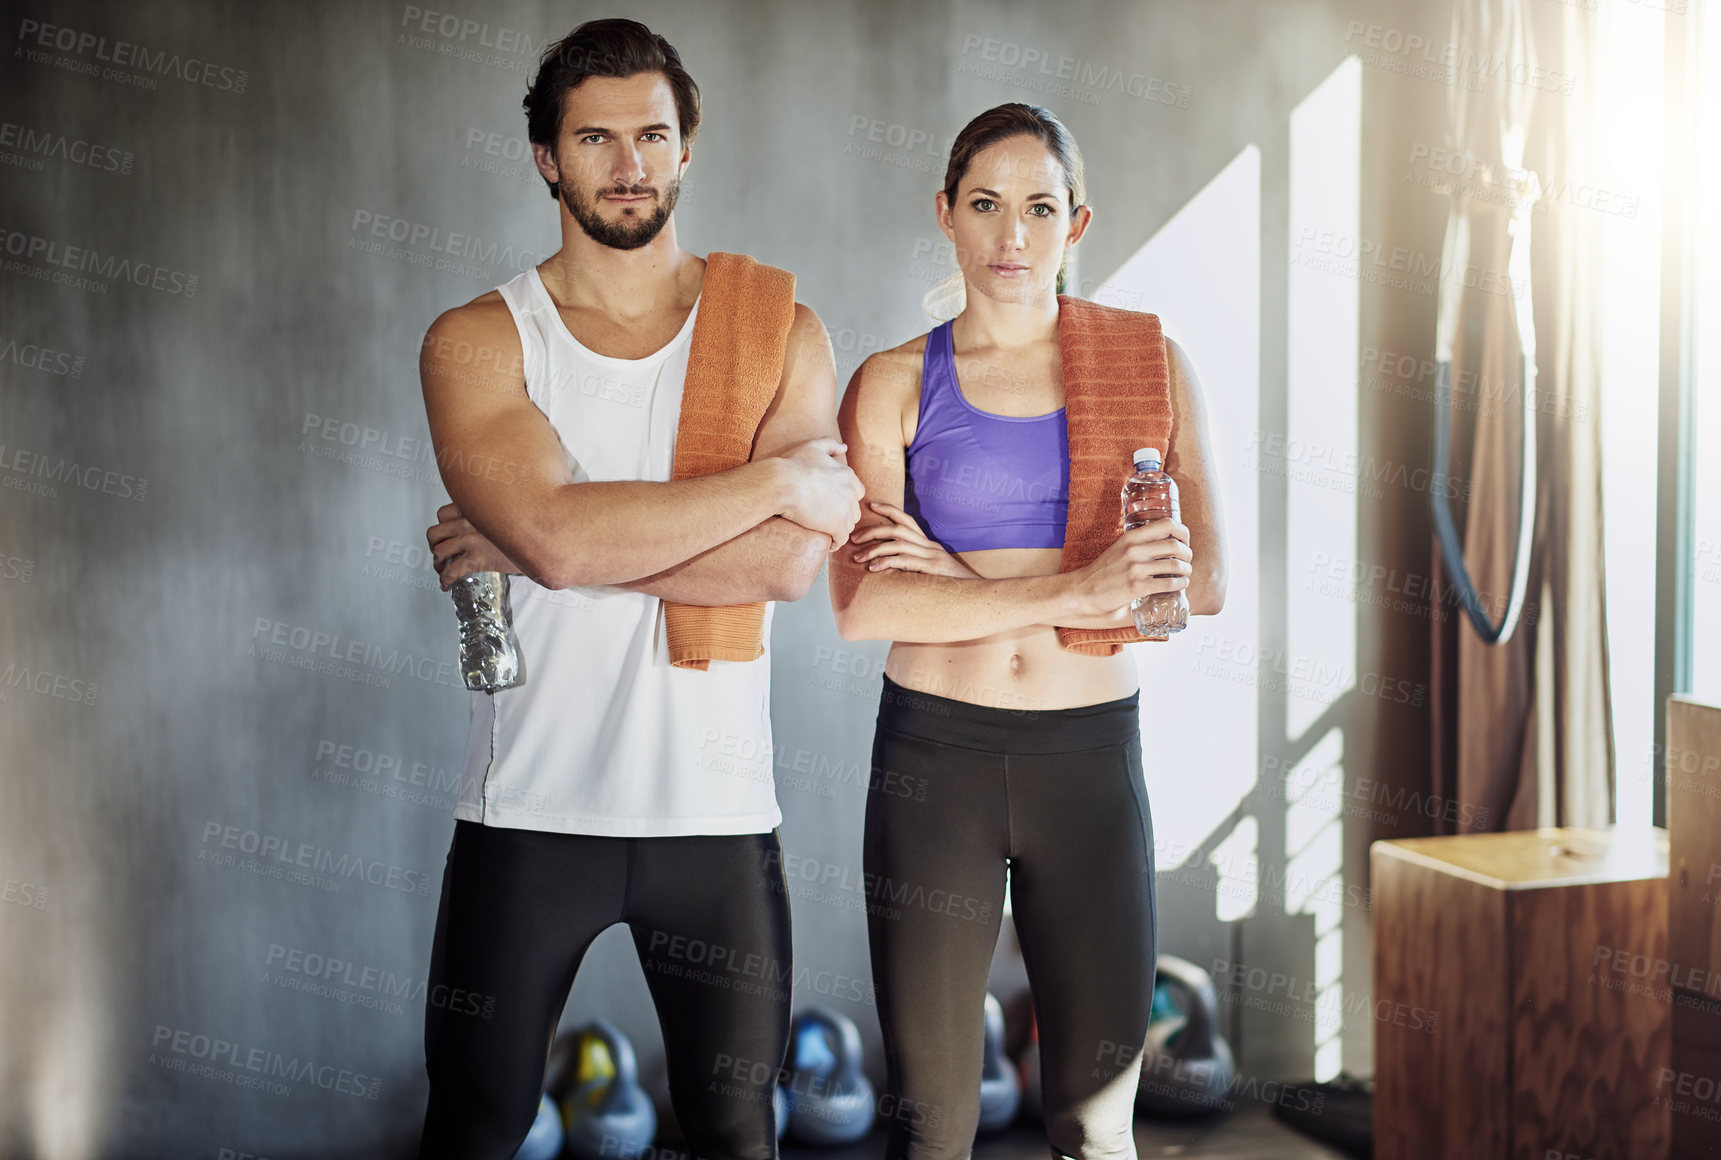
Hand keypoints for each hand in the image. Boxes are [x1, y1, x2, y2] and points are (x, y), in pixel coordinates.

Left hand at [426, 503, 523, 590]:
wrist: (541, 543)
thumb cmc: (526, 531)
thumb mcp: (505, 515)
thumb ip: (488, 518)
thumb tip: (479, 529)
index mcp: (474, 509)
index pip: (442, 513)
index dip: (441, 527)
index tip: (446, 535)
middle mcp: (469, 521)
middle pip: (434, 533)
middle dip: (434, 546)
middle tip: (441, 554)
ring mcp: (472, 540)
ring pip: (439, 552)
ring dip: (438, 564)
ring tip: (444, 570)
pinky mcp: (478, 559)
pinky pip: (451, 571)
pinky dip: (444, 580)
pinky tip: (446, 585)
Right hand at [776, 437, 865, 543]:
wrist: (782, 483)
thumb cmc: (792, 464)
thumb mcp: (811, 446)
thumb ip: (830, 444)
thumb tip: (845, 447)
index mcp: (846, 474)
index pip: (856, 491)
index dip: (844, 499)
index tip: (830, 504)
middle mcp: (850, 491)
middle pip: (854, 509)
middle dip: (843, 515)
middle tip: (826, 520)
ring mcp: (846, 509)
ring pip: (849, 525)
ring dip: (839, 529)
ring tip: (825, 532)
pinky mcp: (837, 526)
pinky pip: (841, 539)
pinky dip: (835, 543)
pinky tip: (827, 544)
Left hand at [847, 501, 977, 578]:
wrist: (977, 598)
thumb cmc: (950, 589)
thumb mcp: (930, 574)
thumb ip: (913, 566)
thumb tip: (889, 568)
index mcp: (928, 545)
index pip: (907, 520)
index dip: (888, 510)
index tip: (870, 505)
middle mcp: (930, 546)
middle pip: (897, 529)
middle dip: (872, 531)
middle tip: (854, 539)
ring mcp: (932, 557)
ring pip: (898, 544)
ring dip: (874, 550)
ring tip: (858, 558)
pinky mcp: (933, 569)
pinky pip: (905, 561)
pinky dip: (886, 563)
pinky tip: (873, 569)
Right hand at [1065, 518, 1191, 617]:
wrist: (1080, 591)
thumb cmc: (1102, 572)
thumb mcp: (1119, 550)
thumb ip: (1138, 546)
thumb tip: (1164, 548)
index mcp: (1131, 537)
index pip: (1167, 524)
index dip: (1183, 532)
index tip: (1185, 541)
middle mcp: (1134, 550)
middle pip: (1175, 544)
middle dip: (1188, 554)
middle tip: (1187, 561)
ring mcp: (1135, 568)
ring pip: (1175, 564)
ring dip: (1186, 570)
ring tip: (1185, 574)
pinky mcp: (1135, 587)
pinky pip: (1168, 583)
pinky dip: (1180, 584)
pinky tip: (1180, 585)